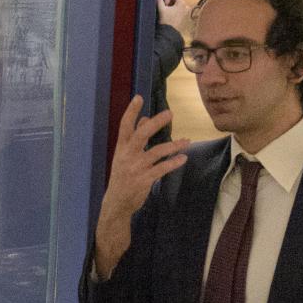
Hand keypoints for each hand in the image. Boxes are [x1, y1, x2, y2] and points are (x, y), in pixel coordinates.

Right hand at [94, 96, 188, 278]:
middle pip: (141, 135)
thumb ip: (134, 138)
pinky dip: (173, 163)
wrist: (116, 204)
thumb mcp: (124, 156)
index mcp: (121, 148)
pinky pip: (162, 169)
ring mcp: (135, 168)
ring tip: (187, 142)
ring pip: (156, 152)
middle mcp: (127, 156)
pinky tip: (183, 158)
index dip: (131, 111)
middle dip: (156, 123)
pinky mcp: (144, 180)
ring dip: (173, 146)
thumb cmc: (122, 177)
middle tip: (170, 113)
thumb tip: (145, 118)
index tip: (139, 97)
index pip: (124, 126)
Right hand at [157, 0, 195, 37]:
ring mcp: (187, 14)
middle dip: (170, 3)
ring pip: (179, 7)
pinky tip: (170, 18)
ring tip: (167, 13)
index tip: (164, 3)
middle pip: (177, 0)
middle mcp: (186, 7)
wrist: (170, 34)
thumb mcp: (161, 9)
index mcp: (182, 3)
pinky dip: (175, 13)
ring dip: (172, 8)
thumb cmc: (166, 21)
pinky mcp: (185, 20)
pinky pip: (180, 13)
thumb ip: (159, 1)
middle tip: (164, 8)